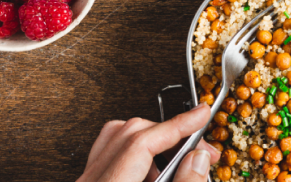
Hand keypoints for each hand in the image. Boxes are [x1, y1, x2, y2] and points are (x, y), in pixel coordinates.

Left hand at [77, 105, 219, 181]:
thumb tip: (197, 158)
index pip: (143, 141)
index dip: (178, 124)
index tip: (201, 114)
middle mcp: (93, 180)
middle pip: (130, 133)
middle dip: (170, 134)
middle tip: (200, 150)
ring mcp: (88, 181)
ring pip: (117, 140)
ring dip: (153, 144)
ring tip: (179, 164)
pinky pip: (109, 155)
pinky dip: (137, 156)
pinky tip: (156, 172)